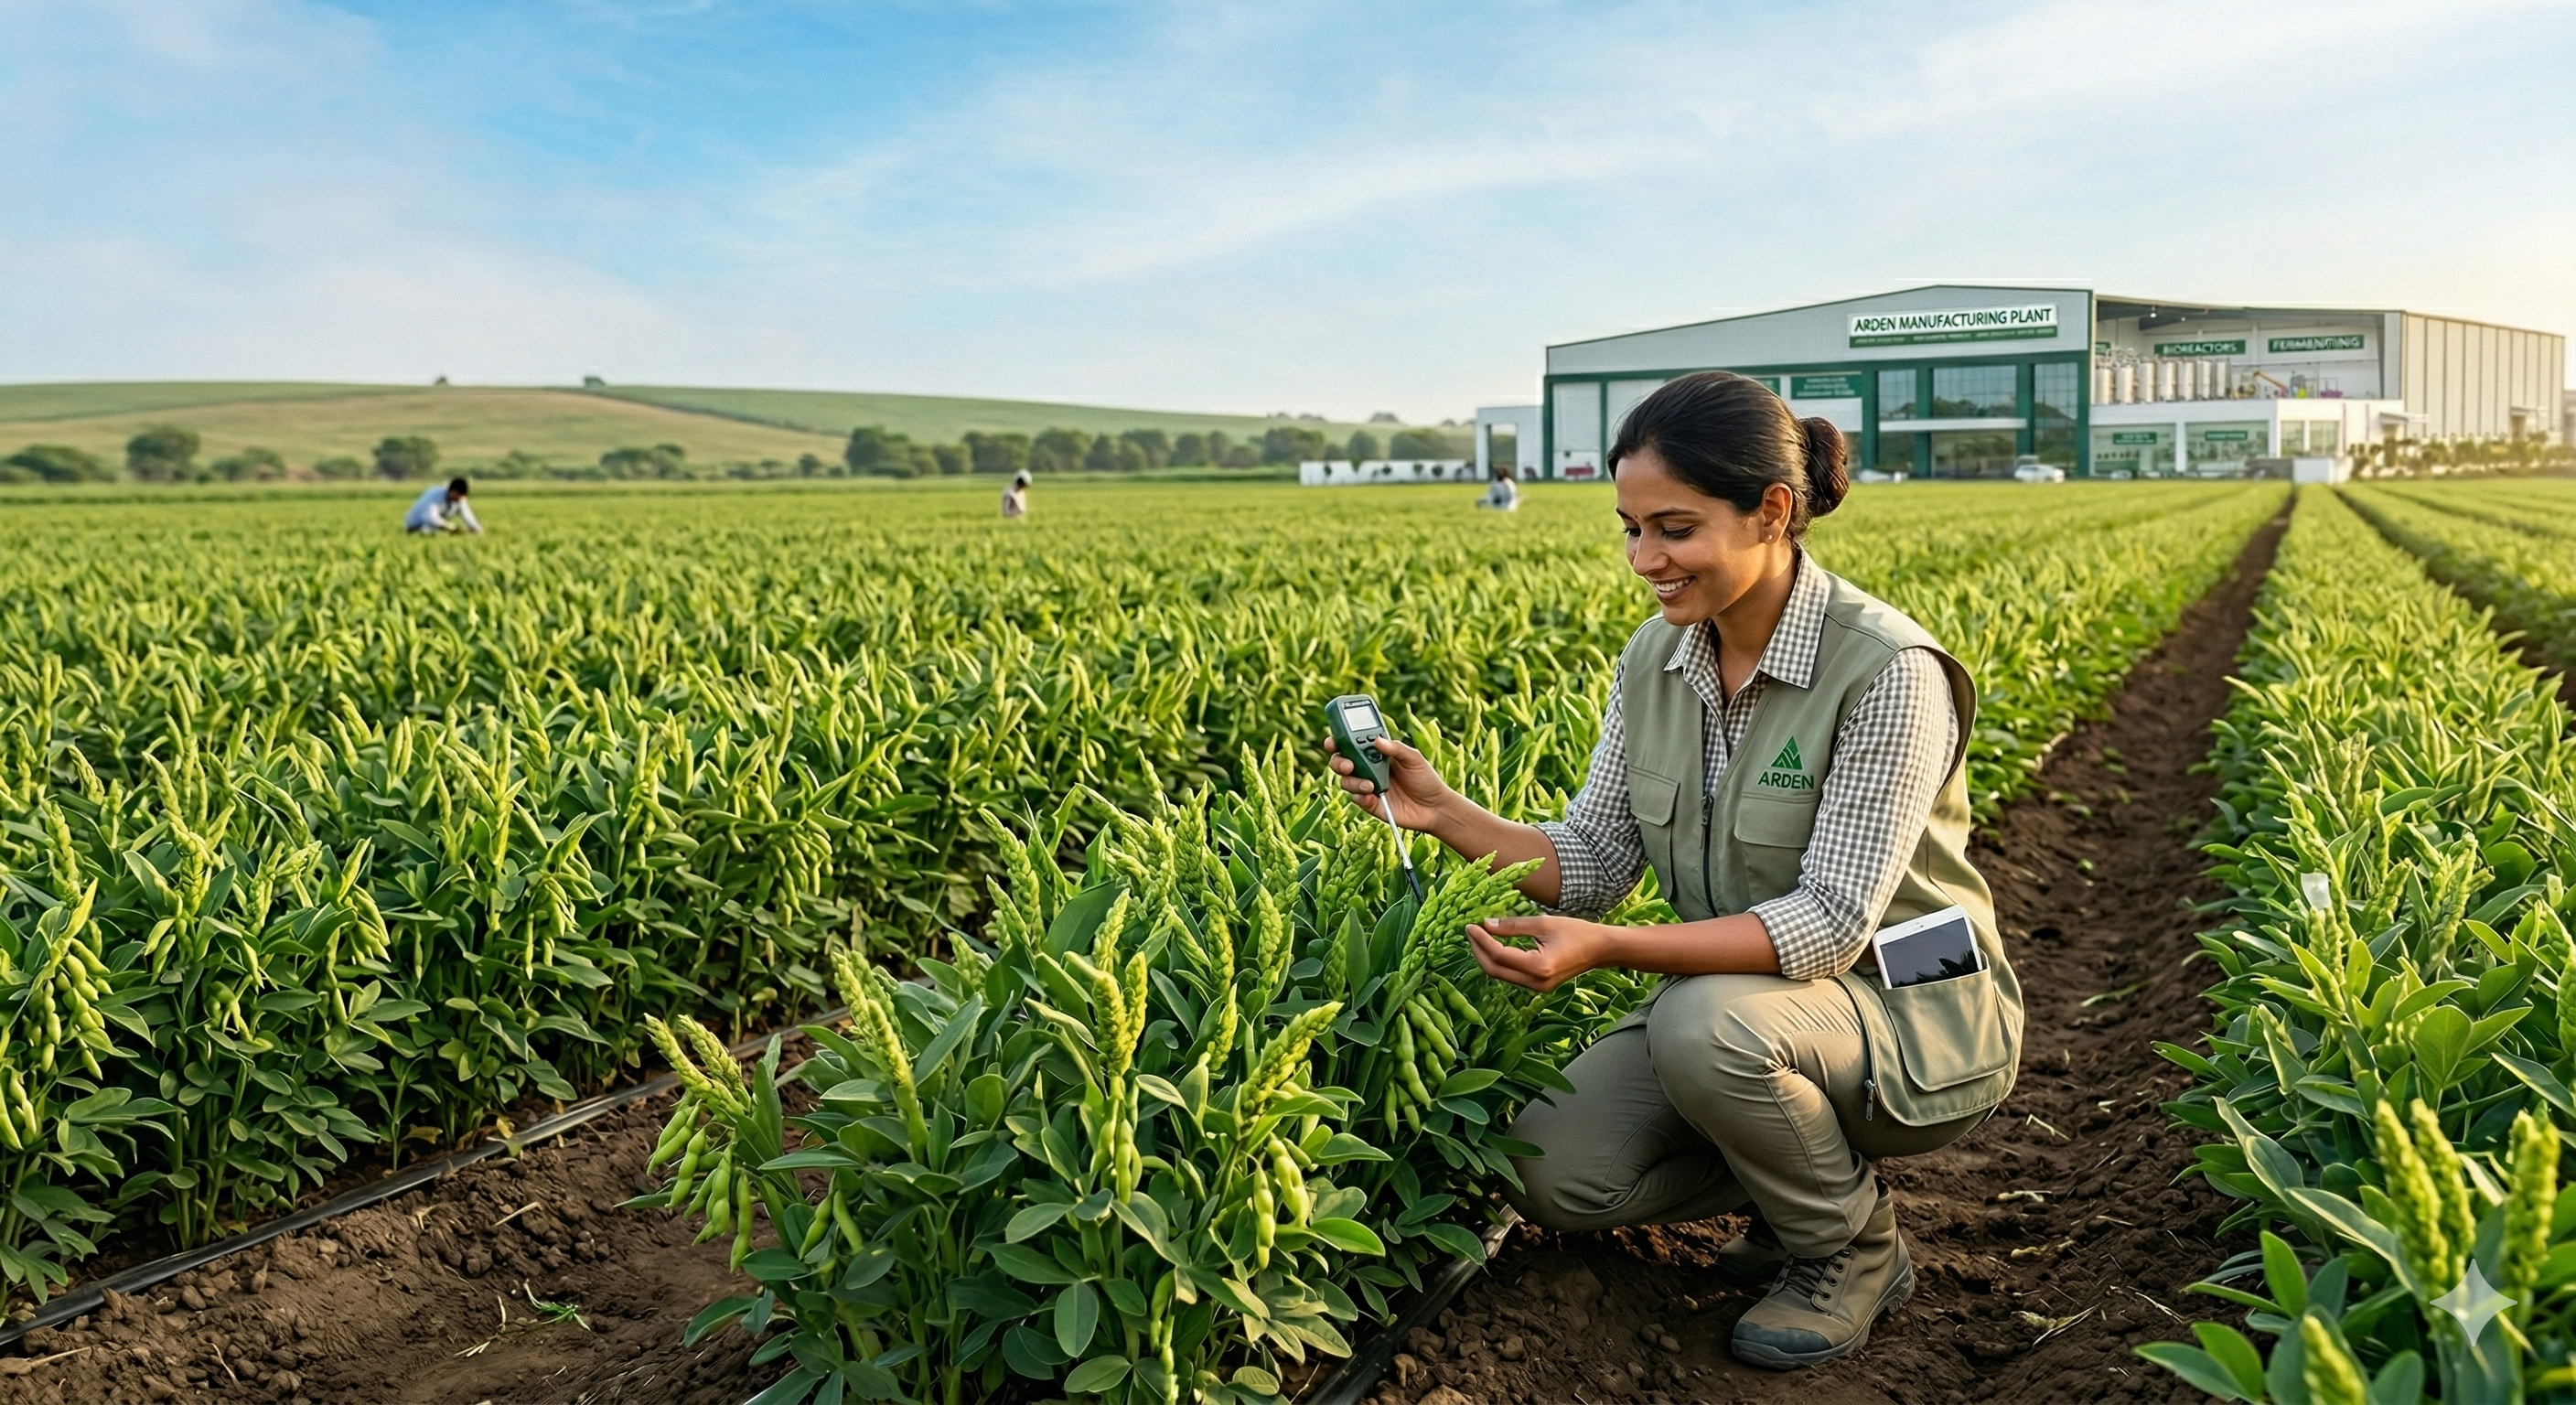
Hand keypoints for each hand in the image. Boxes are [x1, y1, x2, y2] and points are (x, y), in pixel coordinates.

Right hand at [1321, 734, 1450, 831]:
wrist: (1435, 807)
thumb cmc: (1425, 779)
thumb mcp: (1414, 759)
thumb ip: (1396, 748)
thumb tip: (1377, 740)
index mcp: (1376, 753)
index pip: (1351, 744)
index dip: (1338, 741)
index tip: (1332, 741)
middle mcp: (1368, 769)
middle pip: (1341, 763)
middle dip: (1339, 762)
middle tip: (1349, 765)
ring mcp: (1367, 787)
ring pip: (1345, 782)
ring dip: (1353, 782)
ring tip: (1369, 785)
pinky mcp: (1370, 804)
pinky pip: (1357, 800)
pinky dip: (1361, 797)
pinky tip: (1372, 796)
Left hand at [1468, 915, 1616, 993]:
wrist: (1600, 950)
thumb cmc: (1577, 932)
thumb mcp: (1543, 923)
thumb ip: (1513, 926)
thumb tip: (1486, 924)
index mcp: (1539, 967)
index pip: (1499, 955)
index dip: (1481, 940)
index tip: (1471, 925)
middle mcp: (1536, 983)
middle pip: (1494, 970)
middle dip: (1478, 950)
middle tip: (1471, 930)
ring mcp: (1537, 988)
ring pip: (1500, 975)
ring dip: (1486, 956)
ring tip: (1479, 936)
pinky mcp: (1538, 986)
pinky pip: (1510, 976)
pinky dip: (1498, 961)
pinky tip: (1493, 945)